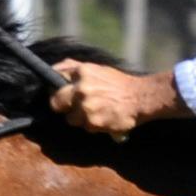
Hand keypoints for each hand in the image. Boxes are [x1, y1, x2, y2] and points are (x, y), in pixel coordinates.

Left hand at [50, 59, 185, 137]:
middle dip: (62, 106)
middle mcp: (81, 88)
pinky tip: (104, 118)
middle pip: (55, 103)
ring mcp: (86, 106)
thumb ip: (75, 68)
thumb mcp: (97, 69)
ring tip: (96, 112)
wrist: (142, 97)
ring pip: (71, 119)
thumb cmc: (119, 84)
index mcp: (82, 72)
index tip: (59, 92)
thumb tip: (54, 69)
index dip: (54, 88)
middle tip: (72, 108)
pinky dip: (93, 125)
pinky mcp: (93, 121)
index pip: (54, 77)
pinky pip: (85, 127)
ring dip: (80, 118)